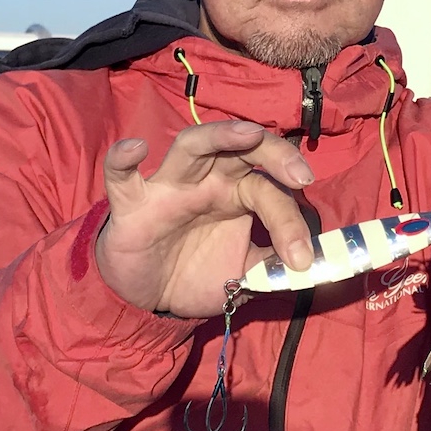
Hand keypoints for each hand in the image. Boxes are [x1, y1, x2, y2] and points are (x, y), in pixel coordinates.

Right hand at [95, 121, 314, 316]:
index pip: (270, 191)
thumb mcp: (242, 276)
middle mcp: (208, 181)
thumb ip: (271, 267)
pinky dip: (123, 159)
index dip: (291, 222)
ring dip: (220, 135)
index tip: (303, 258)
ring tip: (248, 133)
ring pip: (192, 144)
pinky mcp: (132, 203)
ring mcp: (169, 186)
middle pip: (242, 148)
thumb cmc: (197, 273)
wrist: (149, 297)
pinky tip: (136, 149)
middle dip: (274, 152)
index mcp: (237, 194)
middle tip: (301, 175)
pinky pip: (122, 175)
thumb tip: (308, 267)